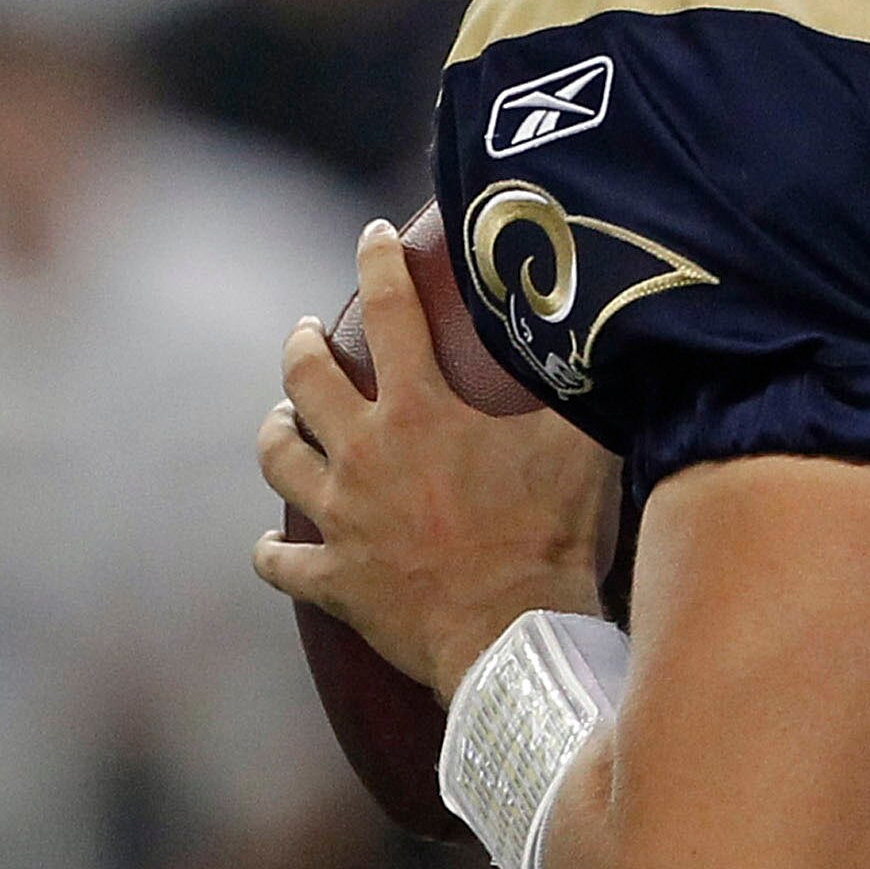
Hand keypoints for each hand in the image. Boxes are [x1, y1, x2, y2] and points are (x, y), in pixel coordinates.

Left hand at [254, 220, 617, 695]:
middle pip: (304, 378)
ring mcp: (339, 520)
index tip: (372, 234)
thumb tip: (597, 331)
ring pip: (277, 458)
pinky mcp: (332, 581)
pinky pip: (277, 562)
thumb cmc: (548, 536)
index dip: (378, 262)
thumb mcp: (575, 445)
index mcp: (418, 411)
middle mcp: (364, 454)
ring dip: (276, 431)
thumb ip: (573, 387)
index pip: (389, 311)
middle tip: (305, 333)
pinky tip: (275, 545)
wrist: (511, 634)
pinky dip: (272, 551)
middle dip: (300, 345)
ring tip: (281, 420)